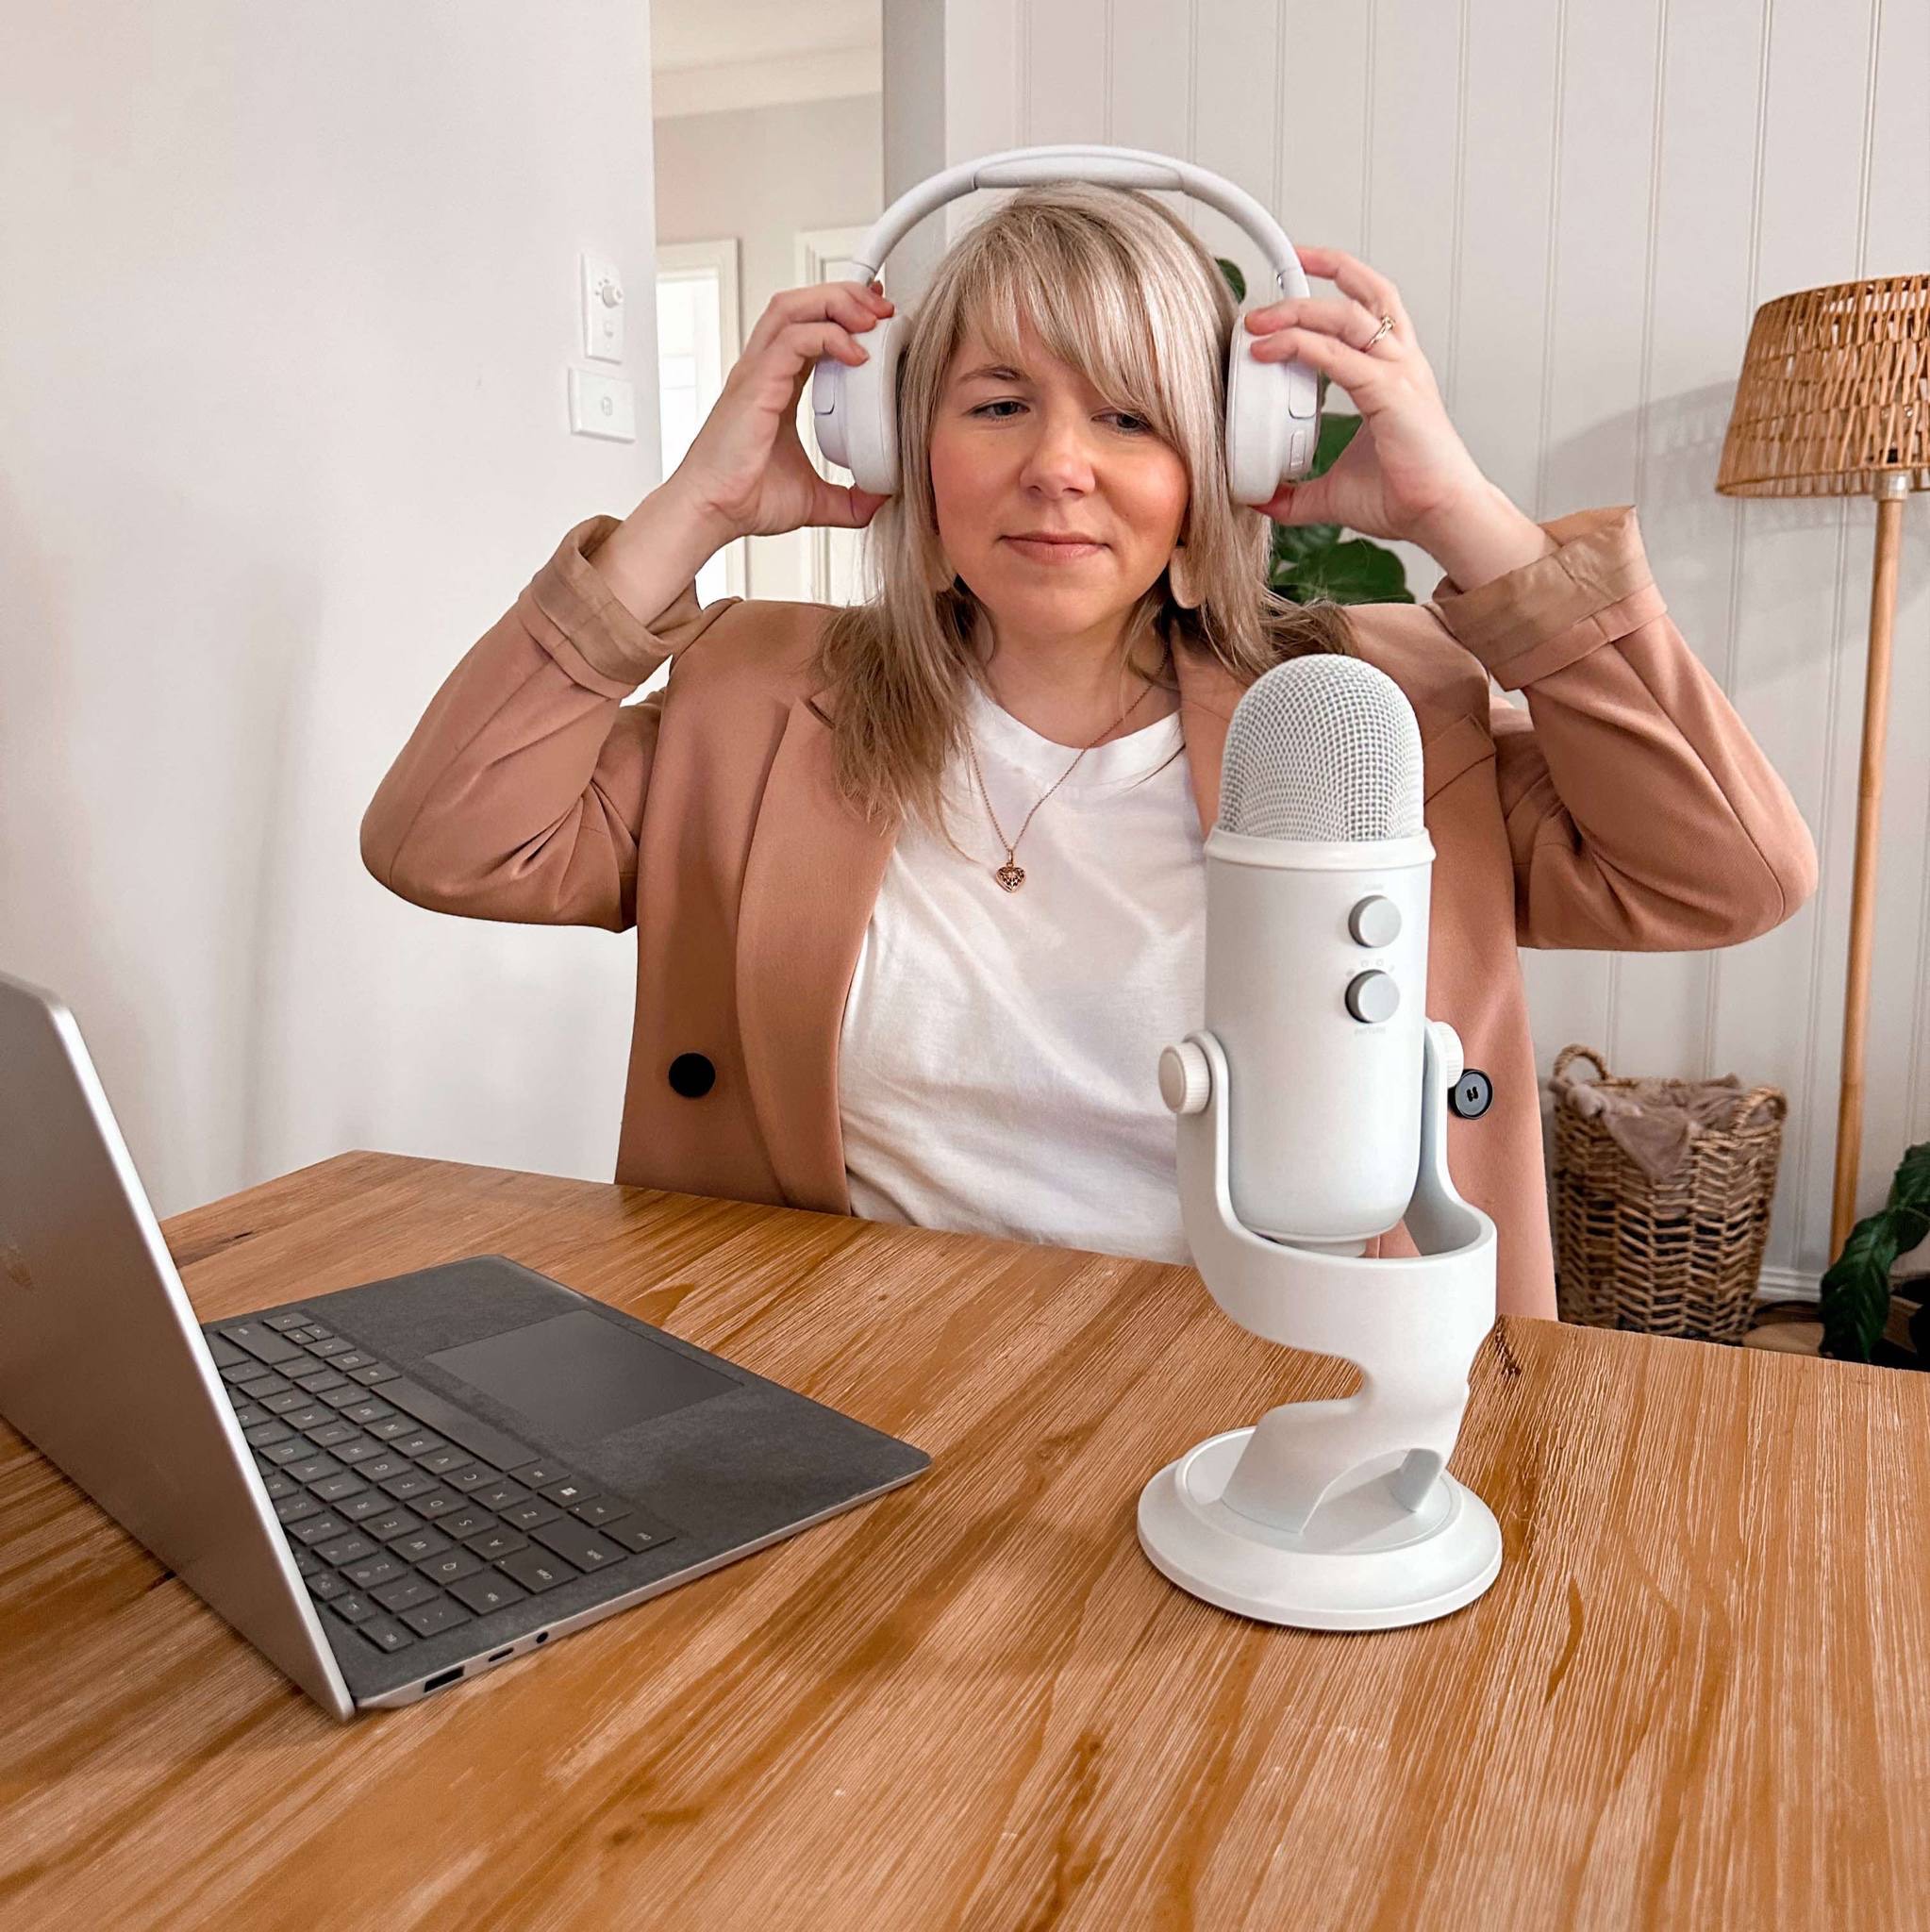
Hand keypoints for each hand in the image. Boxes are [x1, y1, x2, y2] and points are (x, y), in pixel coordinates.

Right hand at [667, 280, 895, 540]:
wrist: (712, 511)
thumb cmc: (745, 499)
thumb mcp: (815, 499)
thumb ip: (851, 499)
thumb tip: (881, 498)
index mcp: (776, 385)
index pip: (809, 327)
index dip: (844, 313)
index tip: (877, 317)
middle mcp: (764, 370)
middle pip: (802, 303)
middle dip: (846, 295)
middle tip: (883, 310)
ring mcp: (757, 372)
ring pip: (794, 307)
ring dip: (837, 302)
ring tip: (872, 318)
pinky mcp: (756, 384)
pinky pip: (794, 339)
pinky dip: (829, 336)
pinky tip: (856, 354)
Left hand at [1241, 246, 1490, 545]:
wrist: (1443, 517)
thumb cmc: (1408, 497)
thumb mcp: (1336, 494)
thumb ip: (1298, 495)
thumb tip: (1265, 499)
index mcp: (1394, 373)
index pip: (1368, 306)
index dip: (1336, 278)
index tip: (1297, 269)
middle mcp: (1401, 363)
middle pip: (1360, 295)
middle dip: (1309, 283)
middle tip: (1262, 302)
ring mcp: (1400, 373)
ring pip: (1347, 315)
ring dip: (1297, 310)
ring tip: (1259, 321)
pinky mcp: (1391, 393)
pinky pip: (1338, 355)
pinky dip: (1300, 346)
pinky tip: (1271, 350)